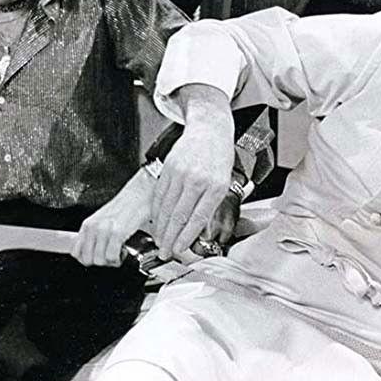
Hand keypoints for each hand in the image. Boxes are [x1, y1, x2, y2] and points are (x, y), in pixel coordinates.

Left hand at [72, 179, 151, 266]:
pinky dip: (119, 258)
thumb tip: (90, 253)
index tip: (98, 257)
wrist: (140, 194)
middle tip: (110, 256)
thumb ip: (94, 236)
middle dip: (101, 263)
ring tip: (119, 251)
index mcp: (87, 225)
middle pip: (88, 260)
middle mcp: (93, 227)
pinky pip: (112, 256)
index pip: (76, 253)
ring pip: (99, 261)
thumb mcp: (103, 220)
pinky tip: (124, 250)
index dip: (88, 260)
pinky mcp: (118, 232)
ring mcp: (104, 230)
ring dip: (111, 261)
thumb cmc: (125, 207)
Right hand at [151, 85, 234, 258]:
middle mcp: (197, 180)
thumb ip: (211, 203)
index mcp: (215, 186)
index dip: (185, 237)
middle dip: (170, 238)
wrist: (209, 128)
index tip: (179, 249)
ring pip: (167, 207)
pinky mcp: (169, 168)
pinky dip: (156, 211)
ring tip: (159, 241)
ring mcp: (181, 173)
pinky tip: (156, 221)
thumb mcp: (225, 180)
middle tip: (164, 252)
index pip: (197, 218)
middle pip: (179, 216)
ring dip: (161, 228)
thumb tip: (197, 228)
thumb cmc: (220, 155)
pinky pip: (160, 195)